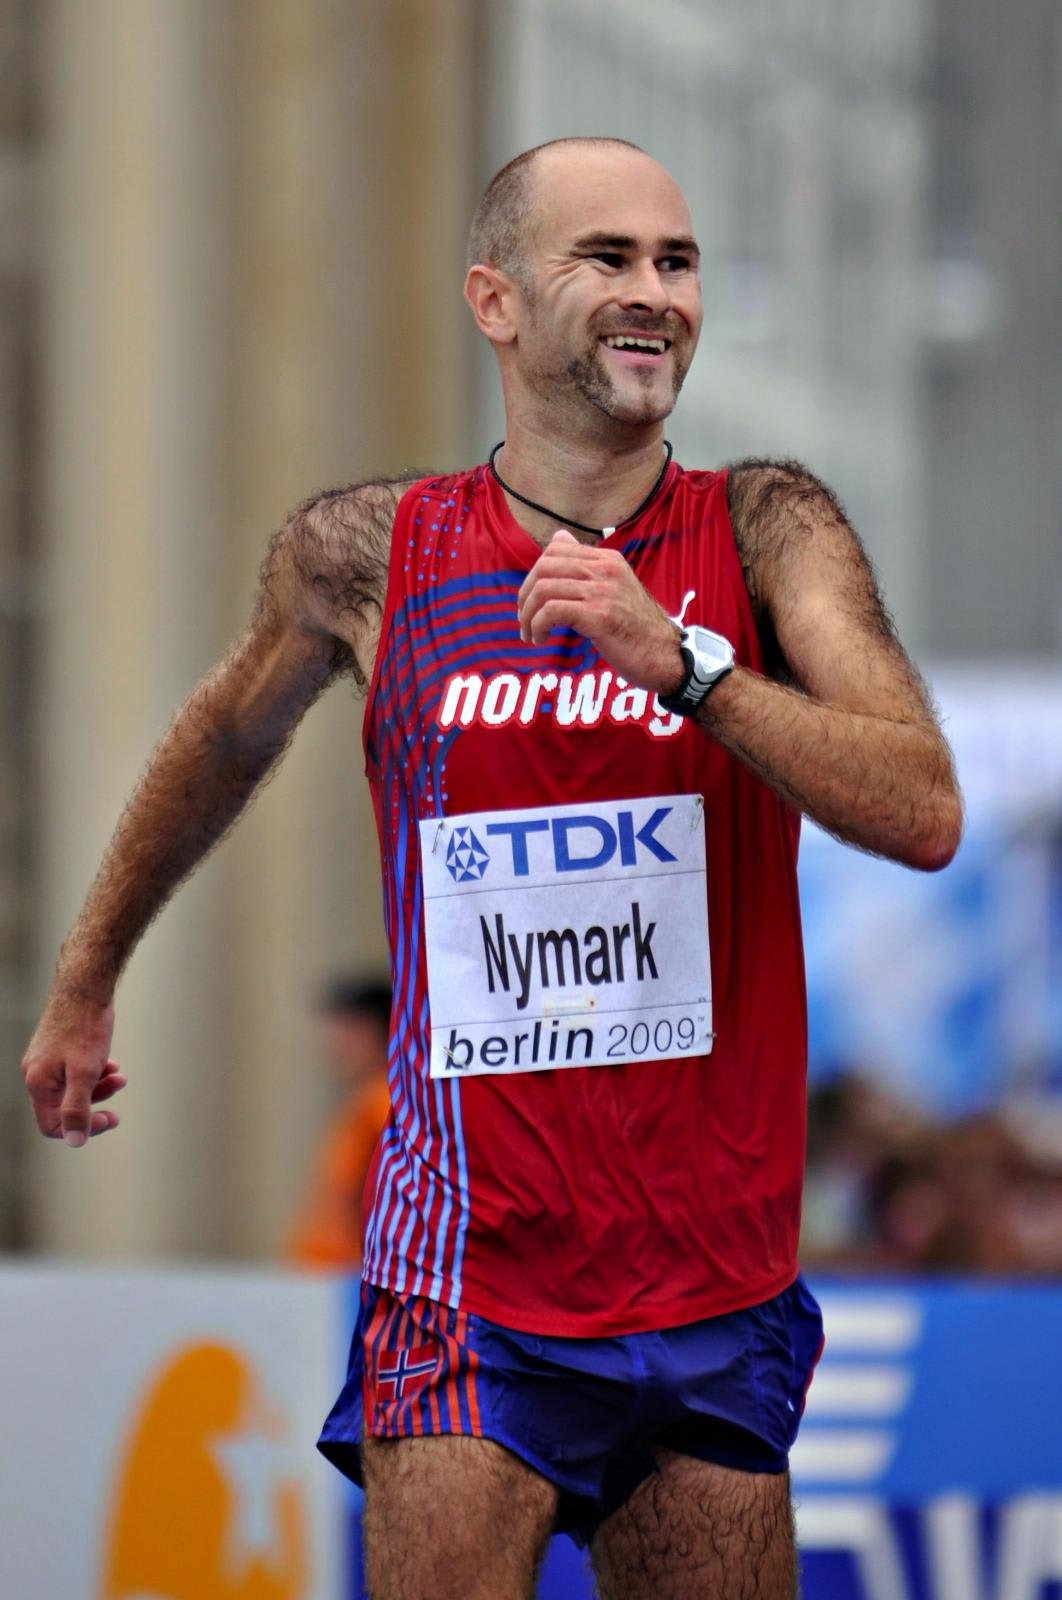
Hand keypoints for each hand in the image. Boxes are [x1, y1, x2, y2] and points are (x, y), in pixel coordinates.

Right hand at [21, 994, 124, 1147]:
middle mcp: (37, 1074)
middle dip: (96, 1103)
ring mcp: (46, 1061)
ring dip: (99, 1086)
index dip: (82, 1128)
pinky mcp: (58, 1049)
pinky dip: (95, 1072)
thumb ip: (78, 1108)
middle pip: (64, 1107)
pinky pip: (75, 1071)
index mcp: (39, 1084)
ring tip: (119, 1075)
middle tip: (119, 1091)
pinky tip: (111, 1064)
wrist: (85, 987)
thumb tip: (75, 1141)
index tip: (109, 1118)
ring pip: (73, 1088)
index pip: (52, 1125)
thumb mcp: (85, 1073)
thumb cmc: (84, 1026)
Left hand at [517, 531, 684, 695]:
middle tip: (524, 618)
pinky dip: (537, 625)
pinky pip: (551, 611)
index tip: (532, 600)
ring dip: (528, 615)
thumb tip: (559, 536)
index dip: (534, 574)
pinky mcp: (598, 616)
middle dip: (525, 594)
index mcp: (607, 559)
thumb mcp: (613, 587)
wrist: (664, 655)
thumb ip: (586, 565)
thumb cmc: (636, 627)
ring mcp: (602, 591)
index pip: (555, 550)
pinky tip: (541, 638)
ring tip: (530, 634)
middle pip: (544, 567)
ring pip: (543, 589)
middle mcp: (605, 569)